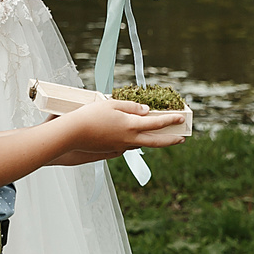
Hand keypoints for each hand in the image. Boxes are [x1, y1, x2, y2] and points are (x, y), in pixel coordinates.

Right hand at [57, 98, 186, 162]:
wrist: (72, 134)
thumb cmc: (90, 115)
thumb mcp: (112, 104)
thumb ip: (131, 107)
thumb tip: (146, 111)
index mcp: (131, 125)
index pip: (156, 122)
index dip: (170, 120)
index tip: (181, 117)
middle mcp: (128, 139)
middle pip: (155, 141)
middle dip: (170, 140)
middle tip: (182, 139)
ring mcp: (120, 146)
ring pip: (142, 144)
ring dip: (153, 141)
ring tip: (160, 136)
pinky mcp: (111, 150)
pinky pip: (129, 146)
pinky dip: (136, 142)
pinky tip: (136, 139)